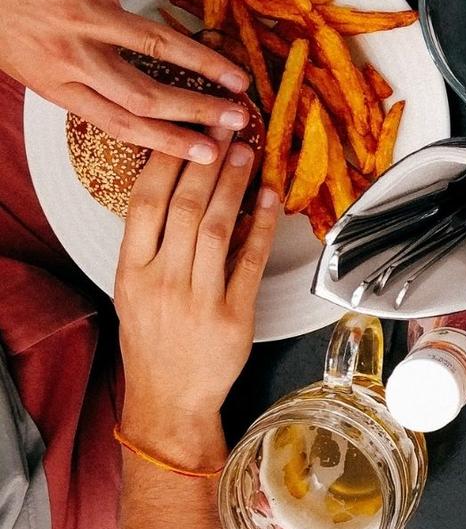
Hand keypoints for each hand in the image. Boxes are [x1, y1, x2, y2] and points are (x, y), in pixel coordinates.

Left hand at [0, 0, 249, 162]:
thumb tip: (110, 96)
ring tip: (238, 75)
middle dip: (197, 111)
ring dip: (203, 61)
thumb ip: (67, 78)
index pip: (121, 124)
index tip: (207, 154)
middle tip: (237, 118)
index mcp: (54, 83)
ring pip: (152, 44)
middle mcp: (70, 55)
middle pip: (145, 95)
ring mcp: (78, 12)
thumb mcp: (22, 62)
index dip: (170, 143)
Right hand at [115, 133, 278, 465]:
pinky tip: (271, 198)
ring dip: (235, 185)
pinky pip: (251, 261)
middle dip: (208, 162)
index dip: (168, 162)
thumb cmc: (154, 340)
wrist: (169, 400)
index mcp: (131, 272)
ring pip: (219, 228)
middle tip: (226, 128)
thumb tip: (180, 185)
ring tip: (247, 152)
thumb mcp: (134, 290)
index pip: (145, 203)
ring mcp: (198, 299)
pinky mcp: (233, 316)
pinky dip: (264, 226)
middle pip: (186, 208)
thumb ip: (152, 243)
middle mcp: (162, 282)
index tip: (187, 131)